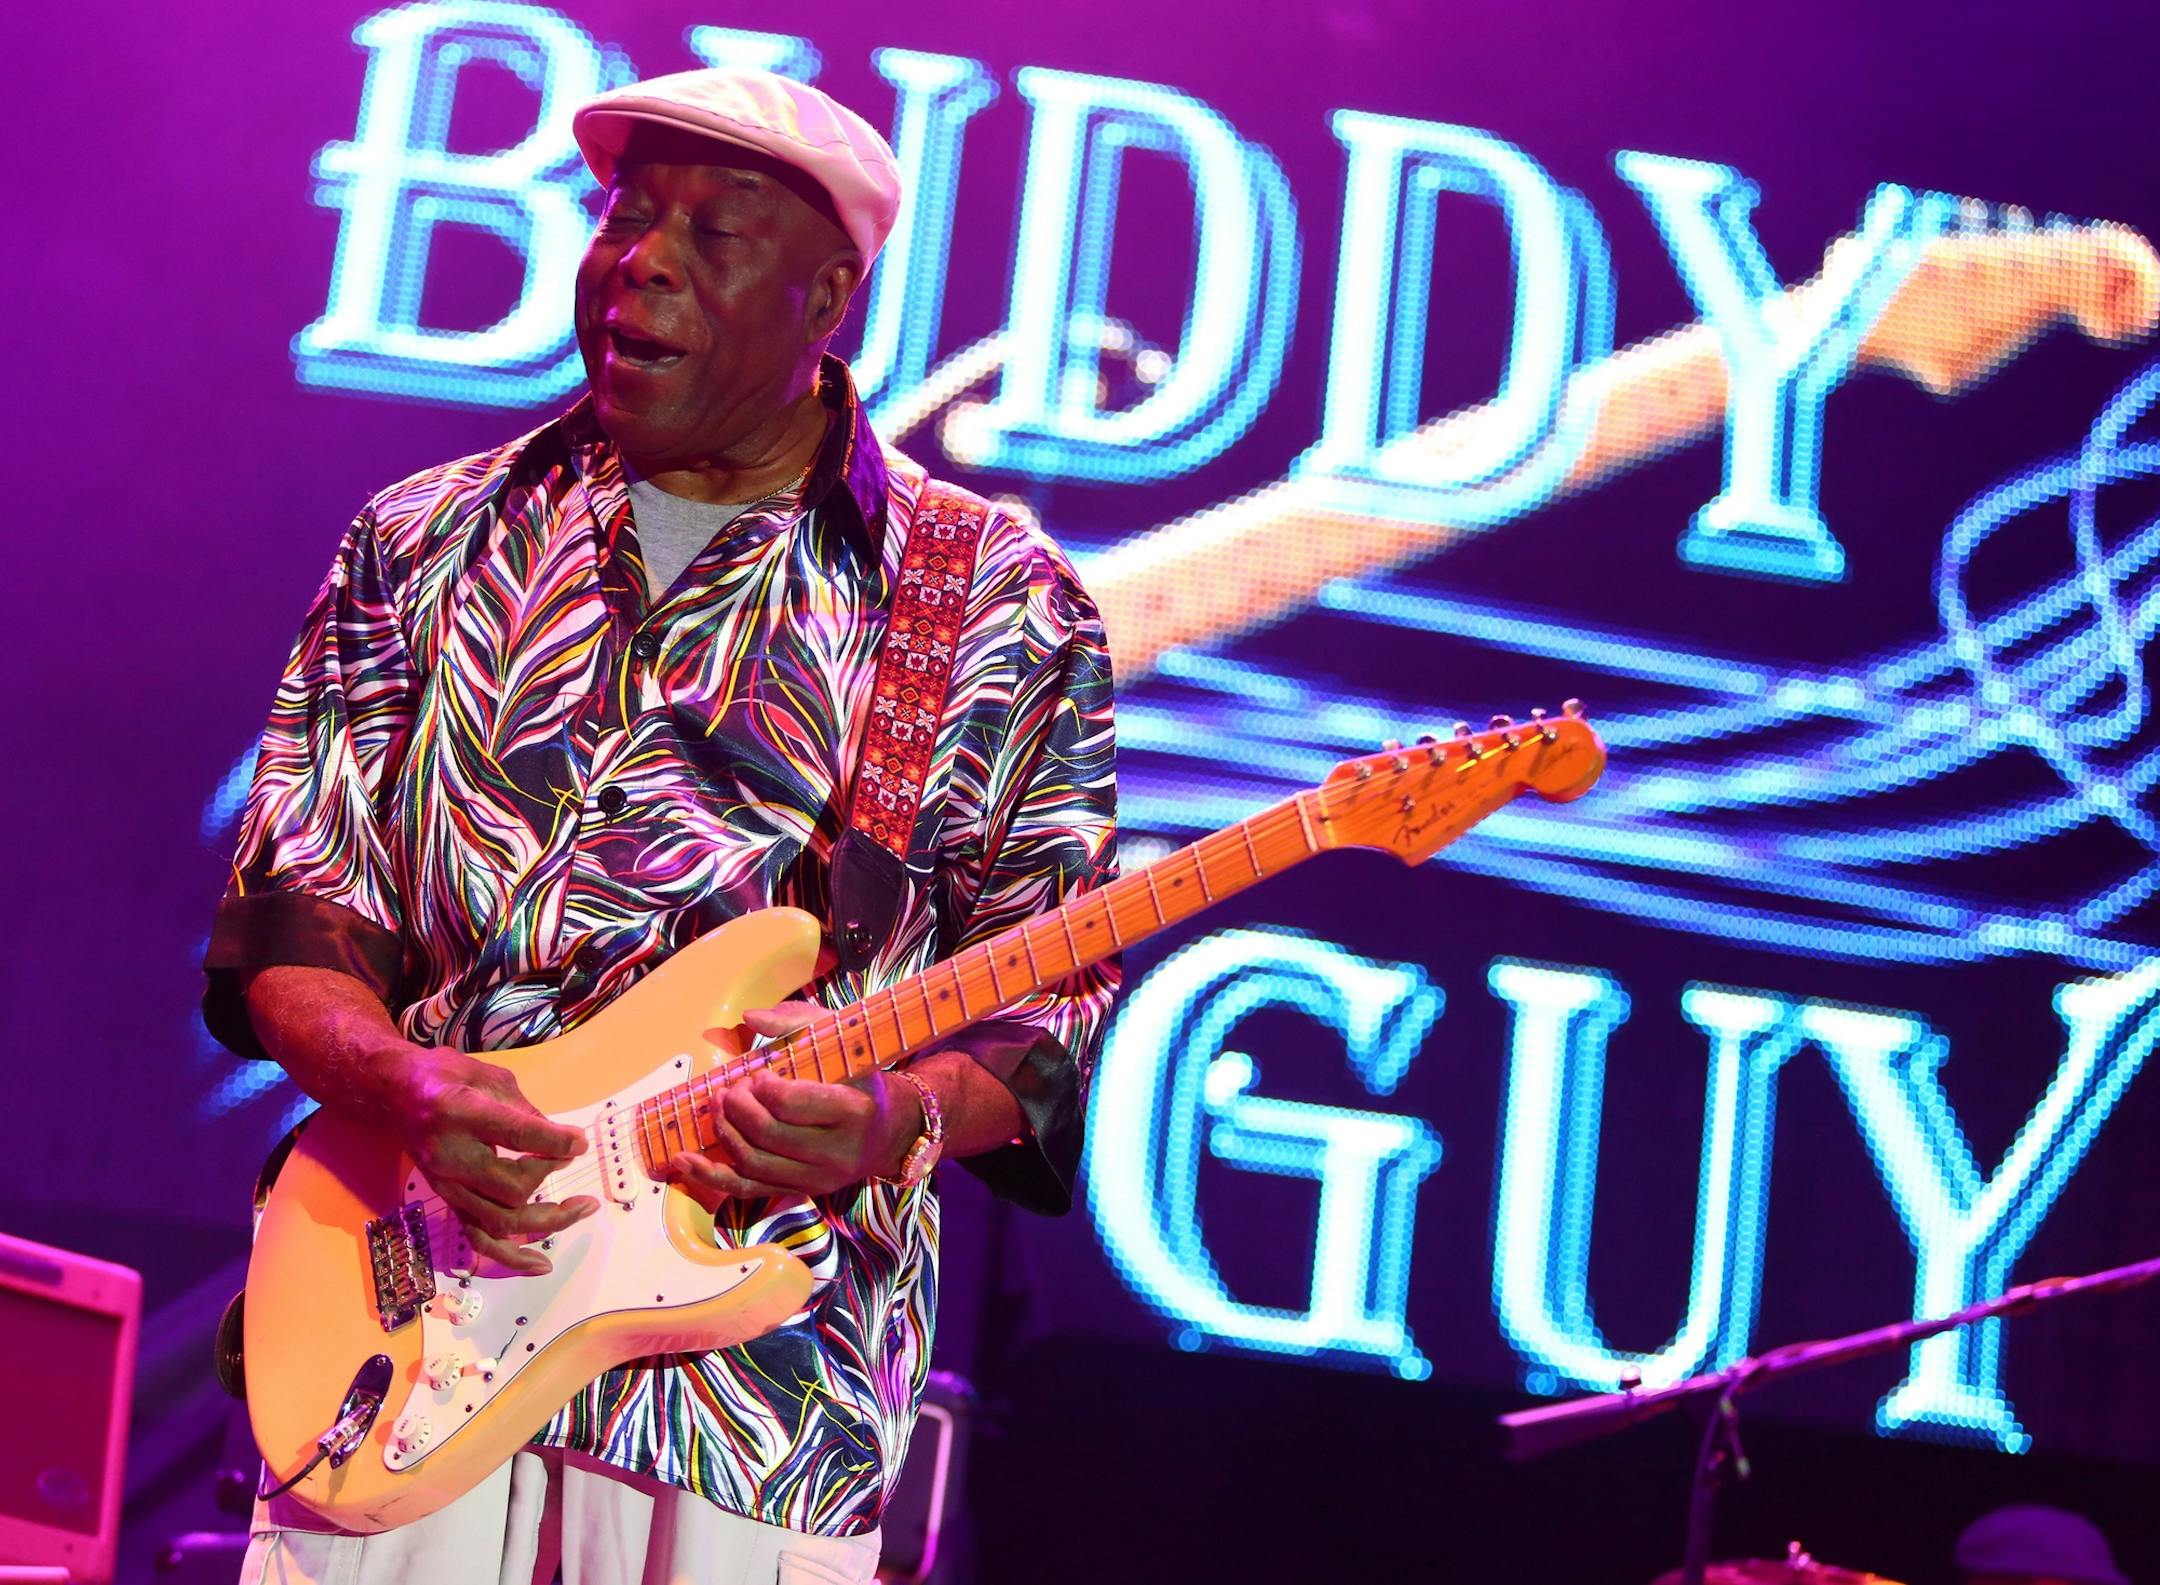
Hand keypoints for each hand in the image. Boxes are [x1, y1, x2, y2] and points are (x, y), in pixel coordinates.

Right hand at [385, 1046, 596, 1274]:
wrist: (396, 1094)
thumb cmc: (447, 1077)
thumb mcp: (490, 1077)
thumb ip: (525, 1111)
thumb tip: (562, 1142)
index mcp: (461, 1114)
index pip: (515, 1136)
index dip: (554, 1143)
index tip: (580, 1142)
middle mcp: (451, 1156)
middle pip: (511, 1188)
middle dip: (549, 1176)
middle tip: (570, 1155)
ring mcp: (448, 1185)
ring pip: (500, 1221)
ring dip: (547, 1220)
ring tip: (584, 1207)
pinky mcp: (449, 1201)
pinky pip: (480, 1240)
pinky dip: (512, 1257)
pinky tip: (542, 1264)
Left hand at [664, 1001, 922, 1203]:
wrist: (893, 1131)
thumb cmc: (864, 1077)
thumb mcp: (844, 1040)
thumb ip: (797, 1021)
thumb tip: (749, 1016)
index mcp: (853, 1111)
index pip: (790, 1104)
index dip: (762, 1087)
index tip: (758, 1073)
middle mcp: (837, 1153)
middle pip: (767, 1134)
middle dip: (737, 1107)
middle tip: (730, 1088)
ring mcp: (818, 1179)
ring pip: (754, 1163)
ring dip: (725, 1132)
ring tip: (718, 1106)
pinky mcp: (801, 1193)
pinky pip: (748, 1190)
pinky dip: (711, 1176)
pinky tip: (684, 1160)